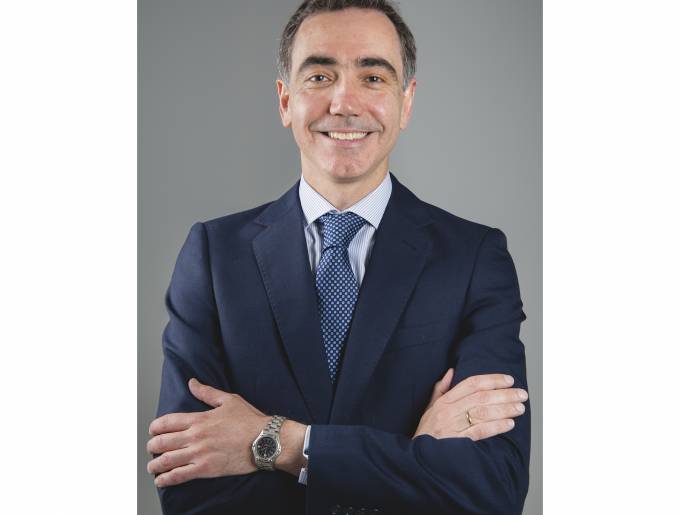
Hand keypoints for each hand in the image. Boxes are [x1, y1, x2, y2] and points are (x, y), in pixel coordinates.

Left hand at [146, 378, 268, 487]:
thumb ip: (207, 392)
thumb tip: (192, 382)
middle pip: (161, 442)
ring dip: (154, 465)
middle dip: (152, 447)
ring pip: (166, 460)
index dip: (154, 428)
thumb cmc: (249, 420)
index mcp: (199, 419)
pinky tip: (161, 480)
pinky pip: (179, 476)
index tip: (153, 431)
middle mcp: (195, 436)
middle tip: (151, 450)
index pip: (166, 422)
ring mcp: (199, 453)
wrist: (264, 440)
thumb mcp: (229, 400)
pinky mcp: (205, 469)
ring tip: (152, 467)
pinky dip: (166, 479)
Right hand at [413, 369, 527, 440]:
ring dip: (504, 409)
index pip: (471, 384)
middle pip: (481, 397)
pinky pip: (480, 431)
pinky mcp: (457, 442)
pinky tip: (509, 424)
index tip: (509, 380)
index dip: (492, 380)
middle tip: (522, 394)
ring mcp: (452, 426)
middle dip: (504, 394)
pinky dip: (496, 427)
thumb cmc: (426, 432)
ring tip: (519, 408)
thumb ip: (441, 388)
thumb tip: (452, 371)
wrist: (417, 458)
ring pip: (482, 413)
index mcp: (444, 401)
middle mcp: (448, 411)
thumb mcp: (430, 407)